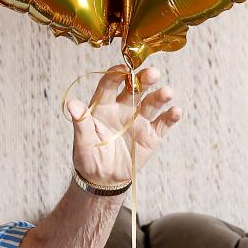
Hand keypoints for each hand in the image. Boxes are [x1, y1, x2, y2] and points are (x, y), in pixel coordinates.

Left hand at [67, 64, 180, 190]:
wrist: (103, 178)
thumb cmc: (89, 155)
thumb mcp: (82, 140)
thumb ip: (80, 121)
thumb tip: (71, 104)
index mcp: (104, 105)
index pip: (110, 85)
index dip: (116, 75)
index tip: (123, 68)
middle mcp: (123, 108)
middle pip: (135, 89)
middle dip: (144, 80)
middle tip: (153, 73)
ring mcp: (138, 121)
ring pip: (151, 104)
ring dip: (159, 96)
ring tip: (167, 92)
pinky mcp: (151, 135)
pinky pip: (162, 124)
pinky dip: (170, 117)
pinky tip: (176, 111)